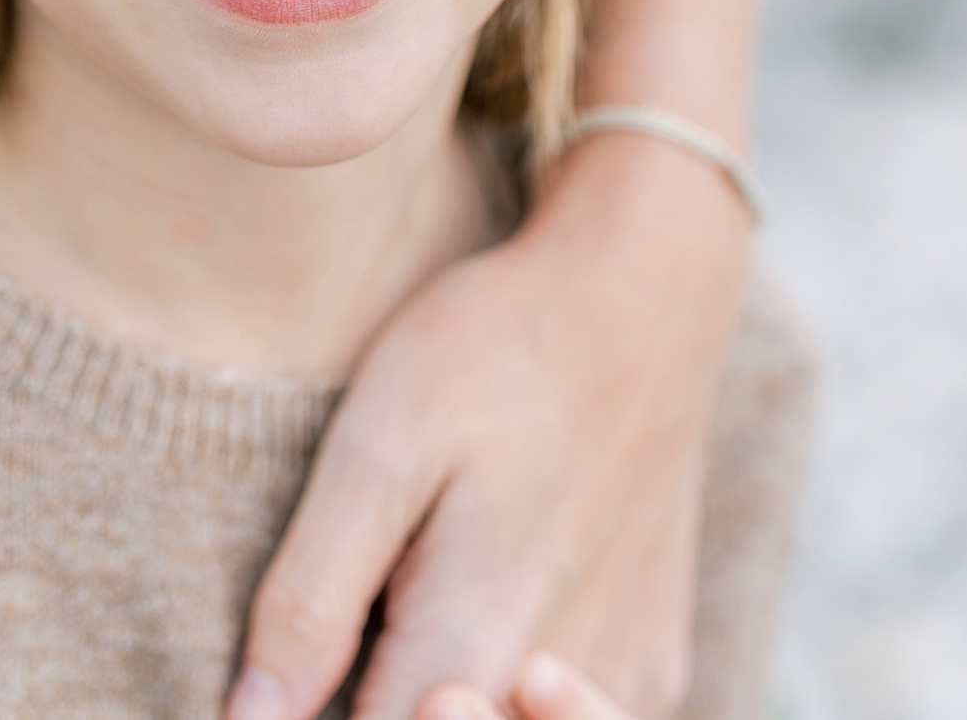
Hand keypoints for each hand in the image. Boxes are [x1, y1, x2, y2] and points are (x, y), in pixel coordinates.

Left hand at [229, 129, 752, 719]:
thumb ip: (310, 600)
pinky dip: (516, 693)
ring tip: (424, 610)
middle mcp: (563, 691)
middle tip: (375, 602)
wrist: (644, 288)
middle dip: (388, 700)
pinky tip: (486, 610)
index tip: (309, 658)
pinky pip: (586, 712)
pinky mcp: (657, 651)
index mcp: (470, 651)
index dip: (317, 713)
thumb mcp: (377, 451)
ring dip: (453, 695)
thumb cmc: (497, 349)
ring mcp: (626, 675)